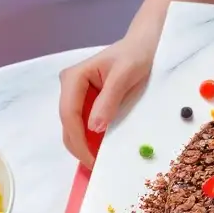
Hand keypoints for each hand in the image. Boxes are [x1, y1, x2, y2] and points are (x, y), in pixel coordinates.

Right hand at [58, 34, 154, 167]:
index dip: (78, 140)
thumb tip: (94, 128)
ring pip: (74, 128)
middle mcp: (70, 88)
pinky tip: (103, 150)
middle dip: (80, 147)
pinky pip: (86, 125)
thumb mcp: (125, 76)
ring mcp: (78, 96)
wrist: (145, 45)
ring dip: (85, 146)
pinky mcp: (88, 103)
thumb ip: (109, 100)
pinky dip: (93, 140)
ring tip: (101, 162)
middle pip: (68, 124)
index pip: (69, 114)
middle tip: (97, 168)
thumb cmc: (136, 55)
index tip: (91, 160)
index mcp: (74, 78)